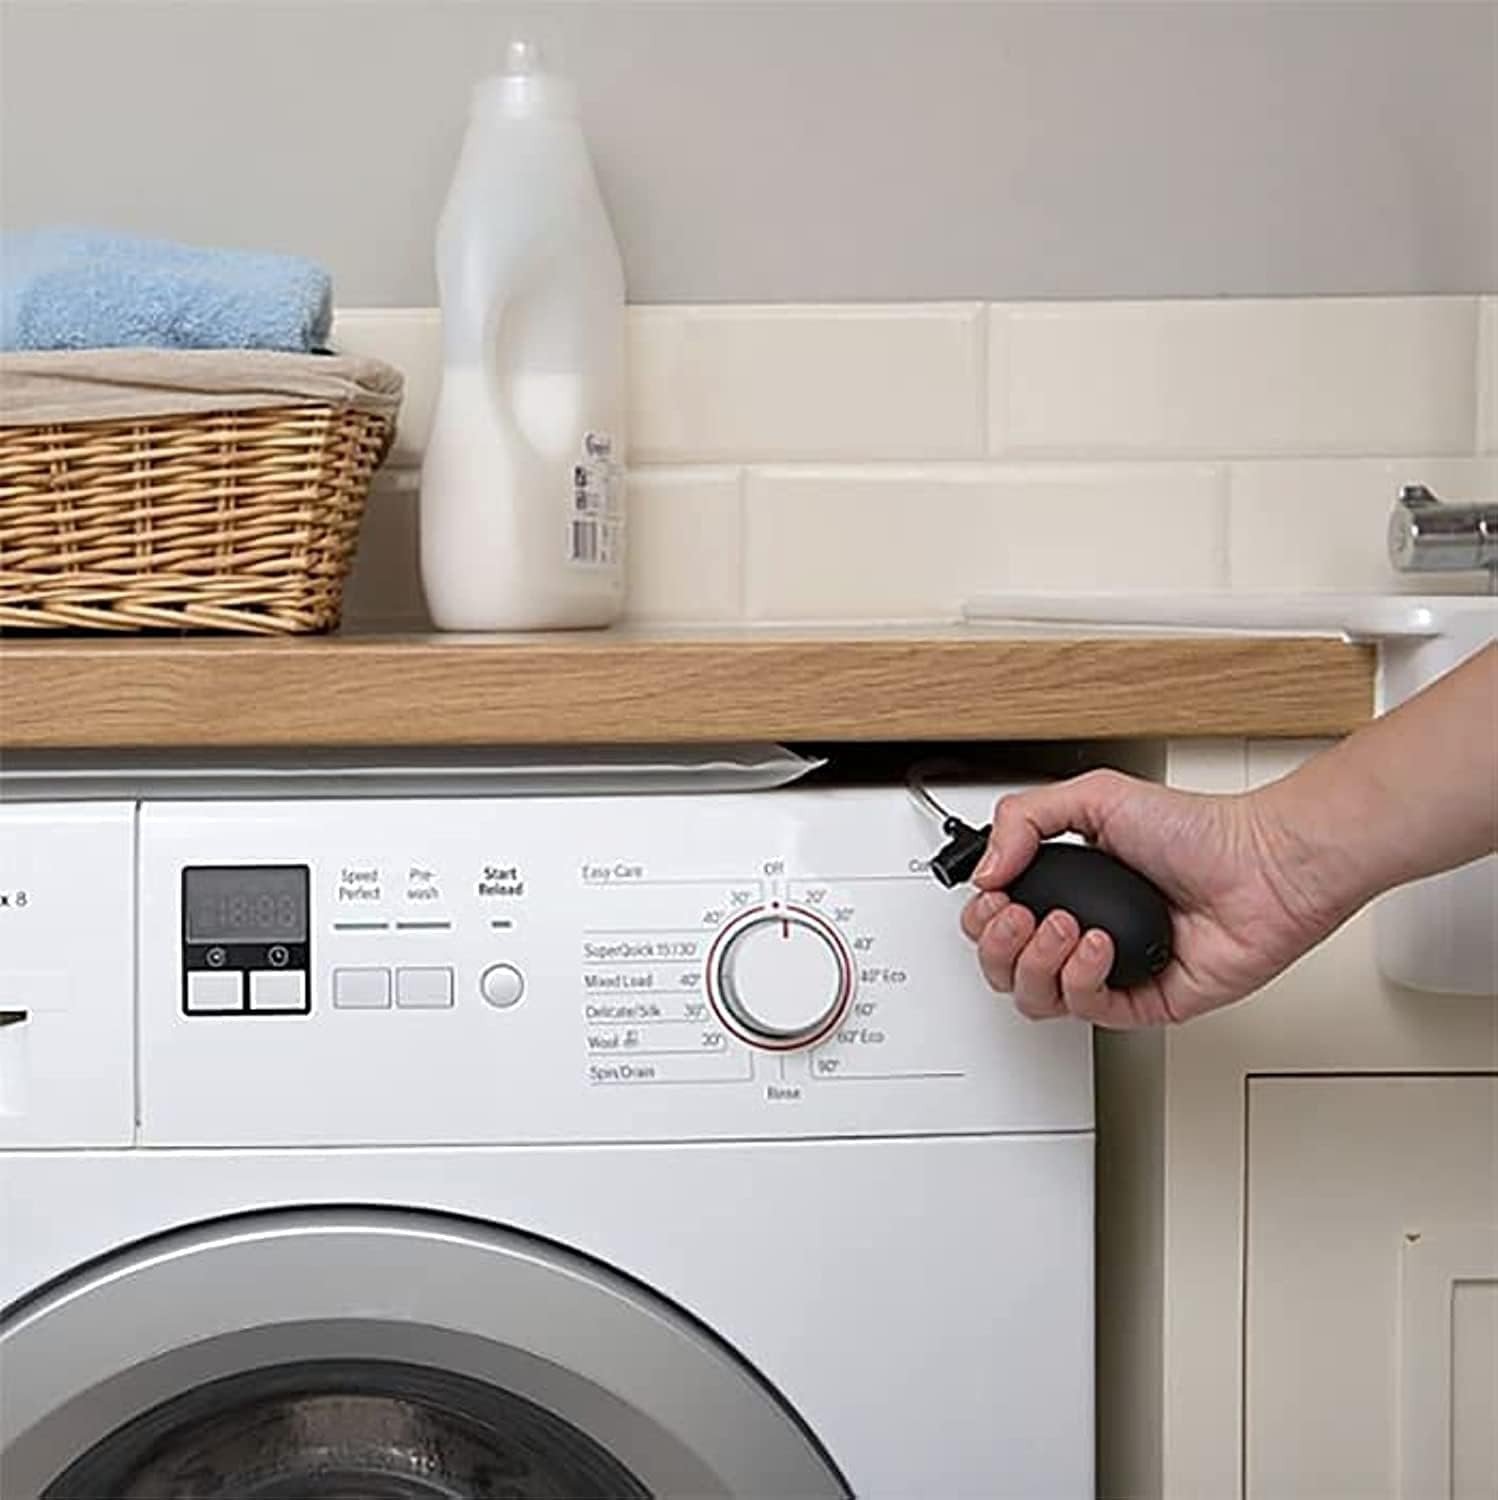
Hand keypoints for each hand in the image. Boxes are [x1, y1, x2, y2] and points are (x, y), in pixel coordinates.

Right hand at [959, 770, 1336, 1026]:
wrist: (1262, 866)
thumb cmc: (1200, 831)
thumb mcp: (1095, 796)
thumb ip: (1023, 818)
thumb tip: (985, 871)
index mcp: (1067, 887)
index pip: (995, 920)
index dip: (982, 916)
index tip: (994, 894)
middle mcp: (1082, 931)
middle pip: (1003, 967)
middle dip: (999, 942)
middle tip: (1019, 915)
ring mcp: (1110, 969)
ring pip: (1036, 997)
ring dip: (1036, 961)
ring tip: (1064, 925)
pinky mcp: (1142, 1001)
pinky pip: (1088, 1011)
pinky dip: (1081, 978)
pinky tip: (1096, 944)